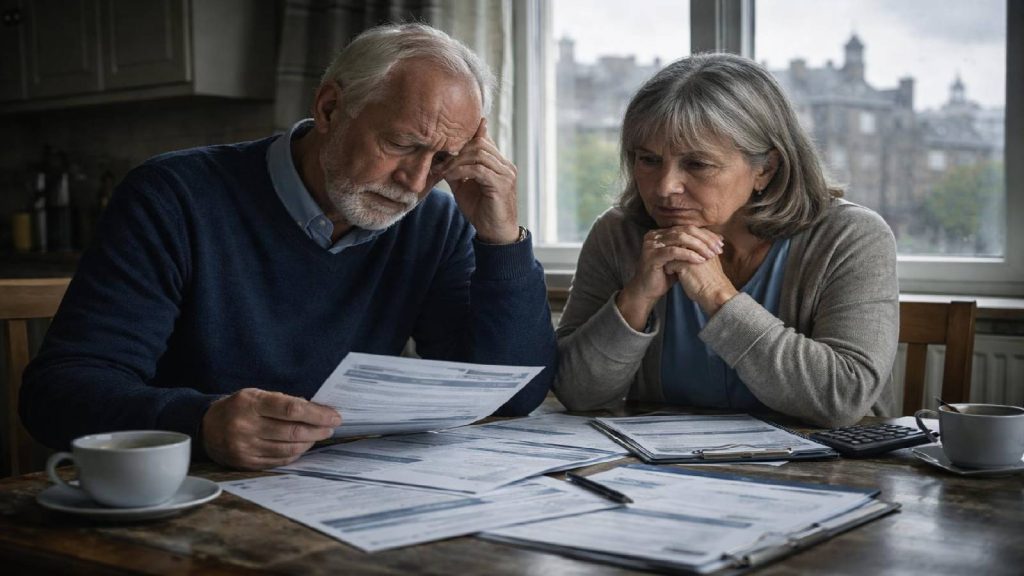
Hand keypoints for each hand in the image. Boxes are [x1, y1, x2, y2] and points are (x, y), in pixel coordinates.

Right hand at [201, 388, 341, 469]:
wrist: (207, 427)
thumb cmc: (238, 407)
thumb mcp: (257, 395)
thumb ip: (284, 401)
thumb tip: (317, 409)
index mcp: (250, 404)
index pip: (291, 409)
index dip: (317, 414)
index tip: (334, 416)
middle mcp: (246, 427)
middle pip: (292, 432)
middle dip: (318, 430)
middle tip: (331, 427)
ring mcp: (245, 448)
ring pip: (288, 449)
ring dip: (309, 443)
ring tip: (319, 435)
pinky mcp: (246, 463)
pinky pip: (279, 460)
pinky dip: (295, 453)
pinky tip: (303, 446)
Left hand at [443, 118, 519, 243]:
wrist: (495, 233)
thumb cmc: (481, 211)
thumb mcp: (464, 187)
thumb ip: (456, 171)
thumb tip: (440, 158)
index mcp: (499, 163)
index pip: (482, 140)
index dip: (461, 141)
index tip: (441, 150)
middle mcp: (505, 165)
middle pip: (480, 143)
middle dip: (456, 150)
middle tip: (439, 161)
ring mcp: (506, 173)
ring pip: (479, 153)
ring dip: (456, 161)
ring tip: (442, 170)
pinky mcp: (502, 184)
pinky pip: (478, 170)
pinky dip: (461, 171)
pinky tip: (449, 176)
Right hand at [617, 226, 722, 329]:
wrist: (648, 290)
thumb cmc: (666, 274)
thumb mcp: (683, 258)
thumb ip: (696, 246)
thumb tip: (719, 237)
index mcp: (661, 233)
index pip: (687, 228)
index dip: (705, 234)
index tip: (720, 243)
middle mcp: (654, 235)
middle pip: (685, 230)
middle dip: (704, 239)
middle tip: (718, 248)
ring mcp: (651, 244)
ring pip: (680, 238)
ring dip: (699, 246)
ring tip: (711, 255)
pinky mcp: (651, 255)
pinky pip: (674, 251)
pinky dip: (689, 254)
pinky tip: (700, 260)